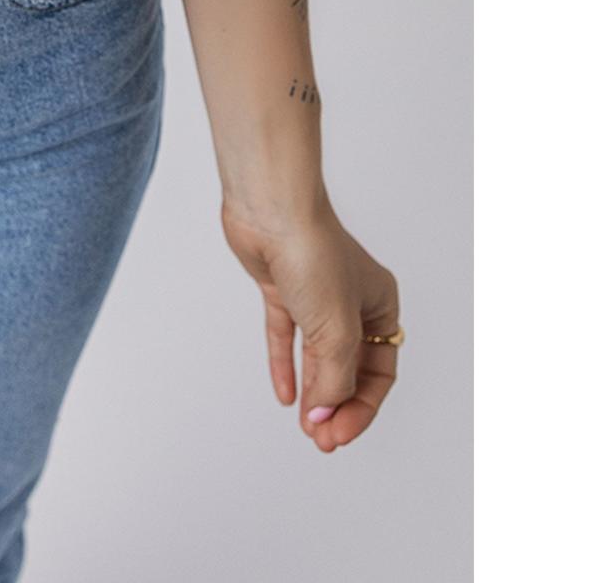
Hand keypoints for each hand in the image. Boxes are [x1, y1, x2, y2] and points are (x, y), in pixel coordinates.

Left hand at [221, 192, 401, 451]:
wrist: (270, 209)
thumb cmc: (313, 256)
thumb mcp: (336, 330)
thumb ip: (334, 379)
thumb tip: (323, 418)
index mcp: (380, 304)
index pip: (379, 371)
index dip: (361, 408)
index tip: (337, 435)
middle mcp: (352, 300)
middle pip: (350, 366)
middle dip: (337, 404)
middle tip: (321, 440)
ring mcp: (314, 294)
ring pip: (319, 354)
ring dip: (315, 391)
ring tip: (307, 428)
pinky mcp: (282, 288)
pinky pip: (286, 334)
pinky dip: (286, 363)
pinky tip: (285, 395)